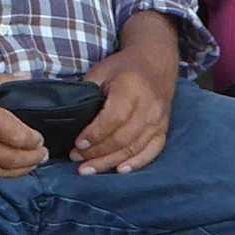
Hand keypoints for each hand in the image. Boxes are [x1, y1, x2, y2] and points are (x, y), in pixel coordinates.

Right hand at [0, 66, 46, 176]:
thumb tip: (27, 80)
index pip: (17, 135)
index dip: (34, 139)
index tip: (40, 136)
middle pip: (14, 158)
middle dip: (34, 158)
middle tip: (44, 153)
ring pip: (2, 171)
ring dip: (23, 170)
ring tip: (33, 163)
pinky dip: (5, 174)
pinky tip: (12, 169)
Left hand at [73, 33, 178, 174]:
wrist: (156, 64)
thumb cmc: (125, 68)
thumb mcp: (102, 71)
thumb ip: (88, 91)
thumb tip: (71, 117)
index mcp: (132, 88)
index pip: (113, 118)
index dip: (95, 134)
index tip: (78, 143)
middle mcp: (149, 106)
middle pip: (122, 138)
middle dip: (97, 152)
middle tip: (76, 158)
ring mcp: (158, 120)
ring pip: (134, 148)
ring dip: (110, 162)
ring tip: (88, 169)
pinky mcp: (163, 128)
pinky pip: (152, 151)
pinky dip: (136, 163)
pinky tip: (119, 170)